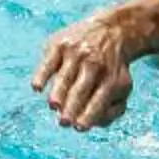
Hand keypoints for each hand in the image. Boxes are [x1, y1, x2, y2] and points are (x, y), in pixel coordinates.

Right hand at [32, 16, 135, 131]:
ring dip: (59, 91)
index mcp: (110, 79)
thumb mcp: (122, 88)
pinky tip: (37, 87)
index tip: (79, 127)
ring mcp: (76, 52)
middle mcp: (94, 64)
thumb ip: (113, 111)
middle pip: (81, 89)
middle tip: (64, 122)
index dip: (89, 114)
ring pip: (65, 76)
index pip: (98, 100)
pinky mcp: (59, 44)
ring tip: (53, 105)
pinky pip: (49, 61)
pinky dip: (42, 74)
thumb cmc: (112, 70)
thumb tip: (93, 123)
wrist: (111, 30)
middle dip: (72, 106)